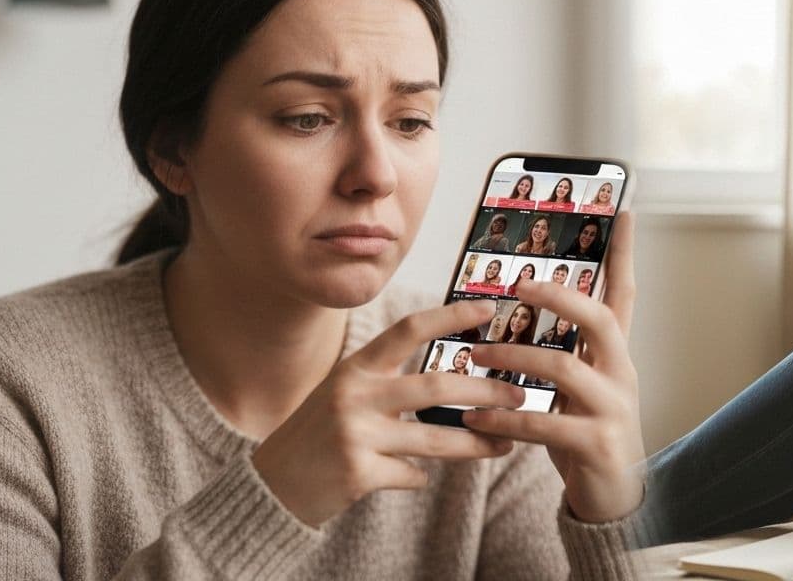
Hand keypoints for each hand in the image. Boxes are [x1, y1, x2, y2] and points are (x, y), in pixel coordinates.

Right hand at [252, 299, 523, 526]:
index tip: (489, 309)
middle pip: (436, 385)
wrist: (272, 484)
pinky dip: (420, 477)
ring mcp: (355, 434)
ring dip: (476, 443)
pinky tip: (420, 476)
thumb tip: (458, 371)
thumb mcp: (346, 392)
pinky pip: (412, 475)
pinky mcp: (358, 473)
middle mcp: (355, 394)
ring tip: (505, 443)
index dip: (451, 316)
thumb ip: (389, 379)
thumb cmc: (320, 432)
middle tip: (519, 394)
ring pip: (435, 439)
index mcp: (356, 367)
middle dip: (486, 391)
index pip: (408, 329)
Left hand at [462, 211, 644, 523]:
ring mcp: (614, 409)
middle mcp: (622, 374)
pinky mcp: (597, 445)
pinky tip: (475, 419)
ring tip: (477, 358)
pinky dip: (506, 421)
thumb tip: (527, 308)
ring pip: (565, 370)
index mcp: (616, 355)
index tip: (627, 212)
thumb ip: (565, 351)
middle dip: (560, 298)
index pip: (625, 294)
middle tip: (519, 284)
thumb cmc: (588, 432)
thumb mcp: (581, 386)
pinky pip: (546, 426)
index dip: (625, 254)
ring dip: (516, 359)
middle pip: (599, 321)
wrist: (615, 498)